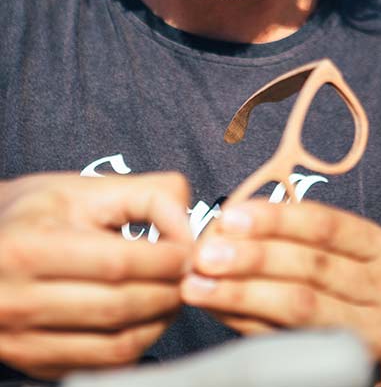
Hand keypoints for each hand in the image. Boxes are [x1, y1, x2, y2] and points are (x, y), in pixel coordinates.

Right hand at [0, 172, 191, 380]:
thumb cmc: (36, 211)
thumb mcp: (83, 188)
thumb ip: (144, 194)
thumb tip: (188, 220)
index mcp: (29, 248)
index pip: (117, 263)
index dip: (166, 257)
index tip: (189, 248)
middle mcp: (18, 300)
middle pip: (119, 306)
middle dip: (169, 289)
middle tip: (190, 272)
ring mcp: (23, 341)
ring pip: (115, 344)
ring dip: (160, 320)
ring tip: (174, 293)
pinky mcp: (35, 364)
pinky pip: (103, 364)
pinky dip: (138, 343)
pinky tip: (149, 317)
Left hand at [181, 199, 380, 359]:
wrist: (349, 336)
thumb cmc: (325, 278)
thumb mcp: (319, 249)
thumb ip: (282, 234)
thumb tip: (224, 226)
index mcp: (380, 248)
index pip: (324, 225)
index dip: (274, 220)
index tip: (229, 218)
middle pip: (311, 265)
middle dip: (251, 258)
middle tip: (205, 255)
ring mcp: (375, 333)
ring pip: (299, 305)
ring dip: (241, 292)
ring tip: (198, 284)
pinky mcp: (352, 367)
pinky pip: (288, 340)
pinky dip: (246, 322)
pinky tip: (217, 308)